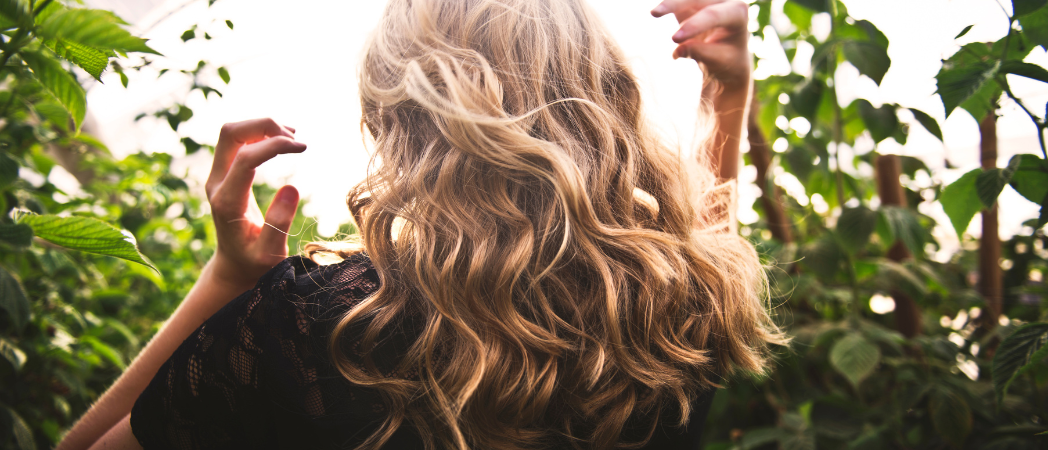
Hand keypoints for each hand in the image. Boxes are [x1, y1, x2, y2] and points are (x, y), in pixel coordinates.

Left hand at [205, 118, 305, 290]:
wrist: (233, 266)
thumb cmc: (254, 263)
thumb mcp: (270, 253)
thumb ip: (279, 223)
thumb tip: (291, 188)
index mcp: (227, 202)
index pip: (245, 157)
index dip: (274, 145)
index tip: (302, 147)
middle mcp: (216, 184)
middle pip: (230, 134)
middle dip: (264, 126)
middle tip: (295, 138)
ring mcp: (218, 177)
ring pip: (232, 133)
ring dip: (262, 127)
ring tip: (293, 138)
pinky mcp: (224, 174)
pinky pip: (237, 141)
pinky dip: (259, 133)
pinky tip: (282, 141)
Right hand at [652, 0, 751, 92]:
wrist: (726, 57)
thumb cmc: (727, 60)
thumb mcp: (718, 61)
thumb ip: (701, 53)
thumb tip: (679, 49)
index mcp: (738, 12)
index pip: (714, 15)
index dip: (694, 25)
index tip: (674, 39)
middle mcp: (724, 0)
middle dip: (676, 4)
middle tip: (655, 13)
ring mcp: (708, 0)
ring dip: (670, 2)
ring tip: (654, 12)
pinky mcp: (693, 2)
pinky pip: (678, 1)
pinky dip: (668, 4)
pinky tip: (657, 11)